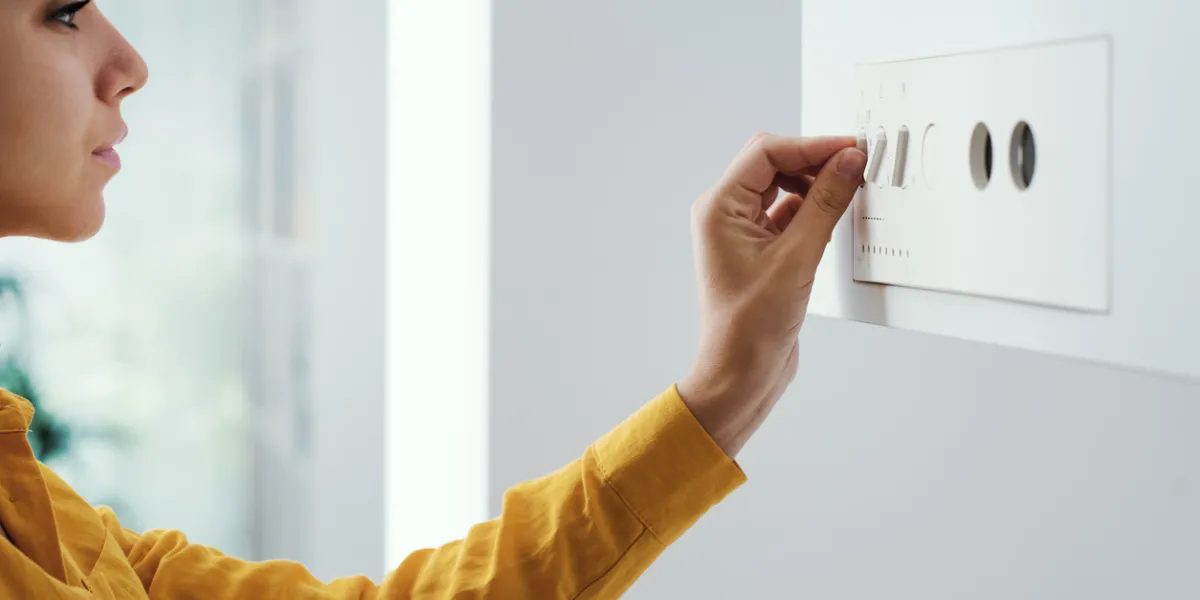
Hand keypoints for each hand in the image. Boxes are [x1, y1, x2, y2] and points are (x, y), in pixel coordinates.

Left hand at [678, 133, 865, 457]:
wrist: (741, 374)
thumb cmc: (751, 327)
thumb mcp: (797, 258)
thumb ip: (826, 203)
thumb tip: (848, 162)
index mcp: (718, 209)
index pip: (766, 153)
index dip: (811, 146)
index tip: (849, 149)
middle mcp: (724, 215)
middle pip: (773, 164)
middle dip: (813, 161)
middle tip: (854, 166)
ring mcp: (741, 232)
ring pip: (782, 189)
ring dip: (814, 186)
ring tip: (849, 191)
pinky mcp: (760, 250)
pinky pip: (788, 214)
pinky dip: (812, 211)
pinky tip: (835, 216)